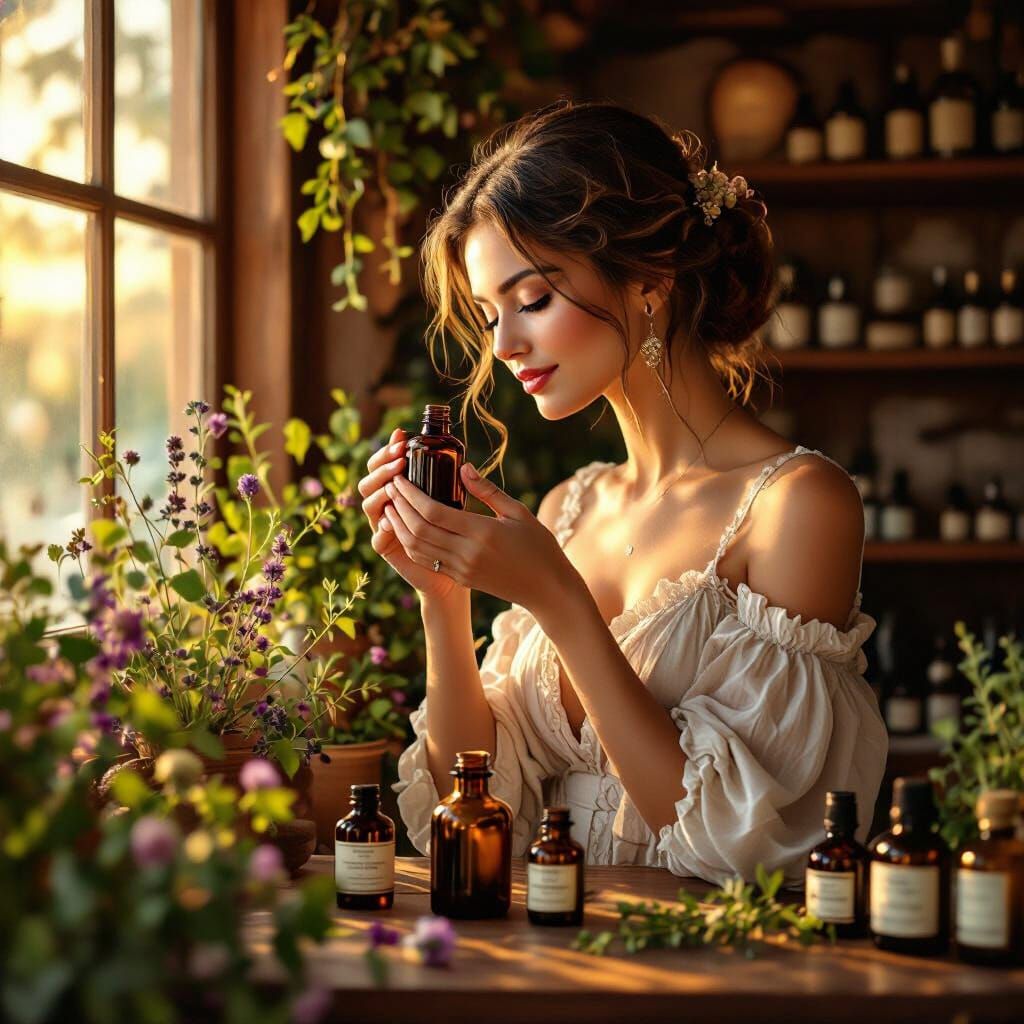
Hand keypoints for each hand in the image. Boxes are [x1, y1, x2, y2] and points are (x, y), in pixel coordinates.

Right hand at [357, 427, 465, 601]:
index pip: (384, 464)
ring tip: (394, 484)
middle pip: (369, 481)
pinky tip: (390, 518)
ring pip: (370, 506)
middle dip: (381, 467)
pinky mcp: (388, 549)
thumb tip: (466, 465)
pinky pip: (378, 538)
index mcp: (400, 491)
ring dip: (379, 492)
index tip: (402, 436)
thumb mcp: (464, 505)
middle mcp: (388, 507)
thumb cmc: (461, 532)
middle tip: (400, 459)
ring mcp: (384, 528)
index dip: (388, 449)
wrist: (457, 569)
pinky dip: (383, 527)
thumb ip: (463, 489)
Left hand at [382, 461, 577, 613]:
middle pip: (419, 529)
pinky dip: (411, 544)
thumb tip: (463, 467)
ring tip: (391, 507)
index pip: (433, 511)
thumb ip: (487, 491)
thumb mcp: (518, 512)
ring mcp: (462, 569)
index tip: (399, 479)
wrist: (547, 589)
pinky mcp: (461, 578)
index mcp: (481, 532)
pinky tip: (406, 529)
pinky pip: (428, 560)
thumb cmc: (539, 546)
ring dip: (400, 526)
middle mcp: (466, 552)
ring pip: (418, 547)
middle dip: (399, 507)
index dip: (410, 494)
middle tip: (389, 486)